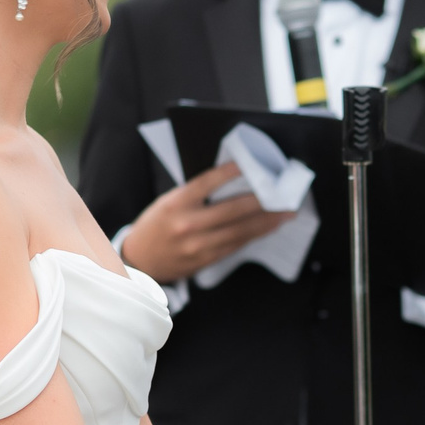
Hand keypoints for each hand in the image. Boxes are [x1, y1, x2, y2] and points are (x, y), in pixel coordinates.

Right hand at [119, 163, 295, 283]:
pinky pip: (235, 245)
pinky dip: (254, 235)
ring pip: (239, 231)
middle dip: (262, 202)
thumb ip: (195, 193)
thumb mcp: (169, 201)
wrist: (139, 260)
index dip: (230, 172)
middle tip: (283, 195)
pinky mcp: (205, 259)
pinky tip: (267, 228)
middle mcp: (187, 224)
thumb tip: (232, 180)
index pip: (207, 182)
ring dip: (266, 221)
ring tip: (285, 213)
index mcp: (175, 203)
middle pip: (232, 210)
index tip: (249, 164)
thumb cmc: (156, 224)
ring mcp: (197, 245)